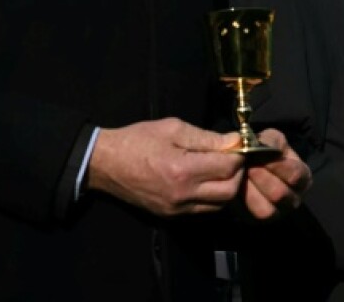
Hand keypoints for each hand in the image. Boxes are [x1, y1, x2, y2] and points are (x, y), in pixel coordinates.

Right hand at [88, 118, 245, 215]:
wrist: (105, 164)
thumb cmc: (137, 140)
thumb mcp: (172, 128)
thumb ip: (205, 137)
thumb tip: (234, 141)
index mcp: (183, 170)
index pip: (227, 167)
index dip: (238, 154)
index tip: (237, 144)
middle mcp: (183, 195)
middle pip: (229, 192)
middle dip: (237, 174)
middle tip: (232, 158)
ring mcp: (176, 209)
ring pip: (218, 205)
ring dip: (226, 187)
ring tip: (220, 169)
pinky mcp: (170, 215)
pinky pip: (202, 210)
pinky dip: (211, 197)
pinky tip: (205, 181)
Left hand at [241, 128, 311, 219]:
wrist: (248, 165)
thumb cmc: (264, 151)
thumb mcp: (269, 139)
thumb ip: (270, 141)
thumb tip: (265, 147)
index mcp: (303, 177)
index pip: (295, 175)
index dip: (275, 165)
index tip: (259, 155)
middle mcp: (295, 198)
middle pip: (279, 194)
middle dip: (260, 177)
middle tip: (248, 166)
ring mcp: (279, 212)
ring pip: (267, 209)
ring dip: (251, 190)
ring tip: (244, 175)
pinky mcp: (261, 220)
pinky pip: (252, 216)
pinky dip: (245, 201)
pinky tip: (240, 188)